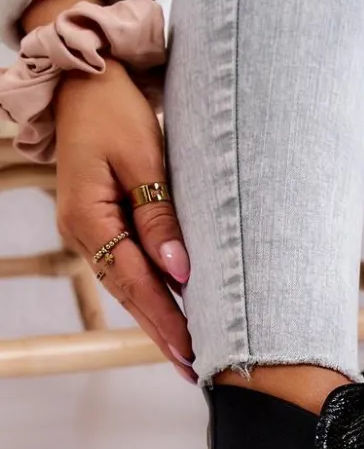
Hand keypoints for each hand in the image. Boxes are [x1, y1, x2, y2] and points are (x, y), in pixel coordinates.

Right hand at [22, 0, 194, 380]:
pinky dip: (149, 292)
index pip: (135, 281)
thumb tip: (179, 272)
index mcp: (88, 217)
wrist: (85, 79)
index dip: (165, 318)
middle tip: (195, 369)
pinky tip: (170, 313)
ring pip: (126, 284)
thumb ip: (159, 217)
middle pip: (129, 292)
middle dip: (163, 332)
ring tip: (186, 353)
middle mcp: (82, 231)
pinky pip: (126, 266)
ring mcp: (87, 229)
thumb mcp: (144, 158)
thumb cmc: (115, 110)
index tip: (192, 350)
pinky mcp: (99, 222)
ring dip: (157, 318)